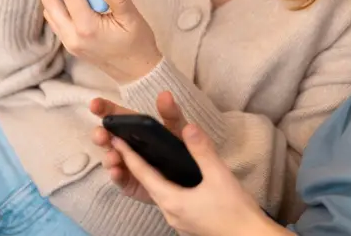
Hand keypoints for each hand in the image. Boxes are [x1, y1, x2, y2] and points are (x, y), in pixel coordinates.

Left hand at [31, 0, 161, 82]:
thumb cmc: (137, 44)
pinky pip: (54, 20)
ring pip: (49, 11)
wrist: (136, 72)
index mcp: (88, 28)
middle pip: (51, 1)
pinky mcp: (70, 43)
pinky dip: (51, 2)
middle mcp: (73, 36)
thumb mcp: (133, 17)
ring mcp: (69, 42)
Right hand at [91, 92, 186, 204]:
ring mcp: (125, 164)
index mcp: (134, 127)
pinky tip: (117, 172)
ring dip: (108, 156)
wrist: (191, 177)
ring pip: (109, 158)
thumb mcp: (178, 129)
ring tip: (113, 156)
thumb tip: (165, 95)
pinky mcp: (130, 183)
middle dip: (100, 135)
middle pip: (106, 137)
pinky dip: (116, 175)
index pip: (115, 114)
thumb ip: (171, 114)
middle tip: (102, 135)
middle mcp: (125, 144)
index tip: (94, 105)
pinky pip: (120, 180)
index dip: (103, 108)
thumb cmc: (181, 147)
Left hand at [110, 122, 282, 235]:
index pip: (143, 173)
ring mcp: (178, 220)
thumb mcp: (219, 176)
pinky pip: (170, 201)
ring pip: (158, 193)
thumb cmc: (235, 211)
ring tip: (145, 159)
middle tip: (127, 145)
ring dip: (149, 176)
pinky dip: (164, 186)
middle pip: (147, 184)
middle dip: (135, 164)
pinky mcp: (188, 223)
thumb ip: (202, 151)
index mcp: (172, 200)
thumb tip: (188, 126)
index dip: (128, 155)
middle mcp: (170, 212)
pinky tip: (172, 181)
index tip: (116, 139)